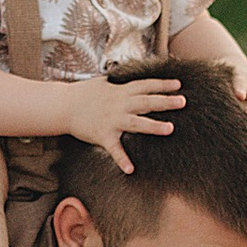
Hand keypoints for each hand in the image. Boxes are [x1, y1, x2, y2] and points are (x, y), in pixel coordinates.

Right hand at [61, 73, 185, 171]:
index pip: (145, 85)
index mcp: (121, 91)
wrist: (63, 106)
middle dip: (165, 101)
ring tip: (170, 129)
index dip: (163, 84)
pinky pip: (114, 149)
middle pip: (146, 101)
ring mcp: (112, 120)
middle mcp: (119, 104)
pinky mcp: (103, 135)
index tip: (179, 84)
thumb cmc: (83, 94)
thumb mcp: (104, 83)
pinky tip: (131, 170)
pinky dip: (122, 159)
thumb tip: (131, 76)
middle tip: (183, 102)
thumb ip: (120, 82)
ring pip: (136, 122)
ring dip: (153, 126)